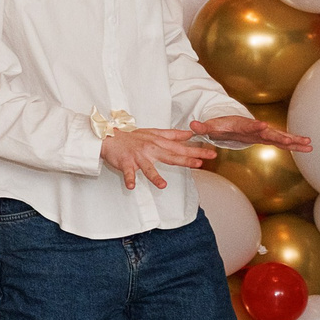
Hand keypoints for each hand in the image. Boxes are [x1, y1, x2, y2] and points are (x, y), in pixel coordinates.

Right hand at [101, 126, 217, 190]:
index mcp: (158, 143)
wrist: (109, 137)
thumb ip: (172, 134)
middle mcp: (150, 149)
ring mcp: (138, 157)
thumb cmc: (132, 136)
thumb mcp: (153, 132)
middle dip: (185, 160)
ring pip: (148, 168)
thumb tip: (190, 134)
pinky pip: (128, 173)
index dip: (196, 151)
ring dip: (154, 177)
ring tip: (162, 185)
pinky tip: (131, 186)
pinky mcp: (125, 163)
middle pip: (170, 156)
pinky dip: (129, 179)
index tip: (210, 154)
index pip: (180, 148)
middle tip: (200, 164)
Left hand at [190, 115, 311, 151]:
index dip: (255, 126)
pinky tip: (308, 147)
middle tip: (292, 140)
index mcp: (242, 125)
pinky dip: (295, 144)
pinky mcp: (268, 138)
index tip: (263, 125)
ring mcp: (264, 133)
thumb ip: (202, 127)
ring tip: (308, 143)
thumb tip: (192, 126)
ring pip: (280, 137)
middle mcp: (256, 128)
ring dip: (294, 140)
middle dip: (281, 136)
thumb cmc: (220, 125)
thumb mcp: (210, 127)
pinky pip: (283, 142)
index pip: (248, 125)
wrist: (230, 122)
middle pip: (270, 132)